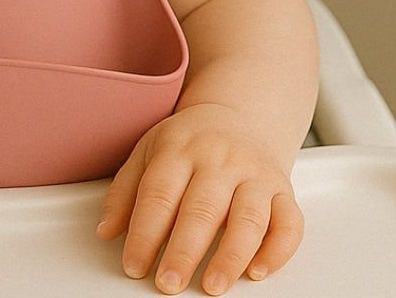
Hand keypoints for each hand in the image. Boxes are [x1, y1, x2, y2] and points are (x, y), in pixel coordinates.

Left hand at [98, 103, 303, 295]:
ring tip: (212, 286)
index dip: (145, 233)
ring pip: (248, 218)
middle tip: (168, 283)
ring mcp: (254, 174)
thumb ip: (126, 191)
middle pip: (202, 208)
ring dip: (230, 256)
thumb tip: (106, 230)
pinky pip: (289, 223)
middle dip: (184, 251)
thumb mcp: (148, 152)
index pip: (159, 194)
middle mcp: (219, 159)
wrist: (238, 114)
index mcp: (179, 149)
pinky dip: (277, 250)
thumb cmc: (189, 140)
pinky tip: (257, 271)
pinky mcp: (283, 190)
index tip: (134, 265)